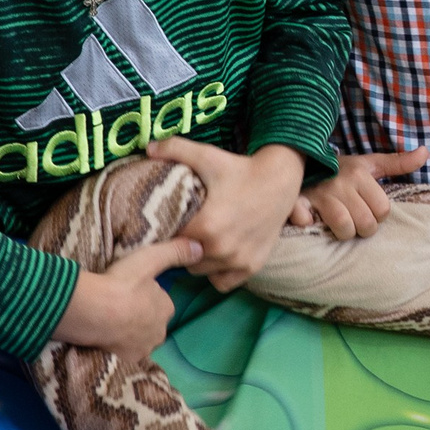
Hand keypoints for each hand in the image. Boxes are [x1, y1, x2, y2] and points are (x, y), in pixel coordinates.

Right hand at [53, 237, 195, 359]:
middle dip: (141, 317)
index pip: (162, 303)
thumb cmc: (123, 283)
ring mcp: (143, 348)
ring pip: (140, 339)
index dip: (147, 297)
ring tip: (110, 320)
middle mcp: (159, 332)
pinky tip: (106, 336)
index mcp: (166, 309)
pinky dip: (118, 346)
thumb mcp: (151, 259)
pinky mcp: (126, 359)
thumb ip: (176, 251)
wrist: (92, 311)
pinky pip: (126, 352)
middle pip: (152, 323)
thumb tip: (200, 247)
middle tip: (120, 305)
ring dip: (130, 332)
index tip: (131, 290)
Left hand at [148, 139, 303, 288]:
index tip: (168, 222)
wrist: (280, 179)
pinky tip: (217, 254)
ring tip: (200, 240)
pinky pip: (223, 281)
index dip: (165, 231)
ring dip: (197, 259)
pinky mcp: (252, 266)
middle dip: (180, 245)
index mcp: (206, 227)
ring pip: (201, 271)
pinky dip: (218, 272)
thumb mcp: (208, 156)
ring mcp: (238, 260)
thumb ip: (175, 149)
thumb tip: (149, 147)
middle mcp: (222, 249)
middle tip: (184, 228)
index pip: (170, 240)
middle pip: (183, 258)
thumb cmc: (240, 169)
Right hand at [291, 148, 429, 238]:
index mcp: (359, 174)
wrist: (301, 161)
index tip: (367, 208)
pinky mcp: (298, 201)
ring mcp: (319, 193)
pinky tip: (311, 221)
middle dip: (363, 228)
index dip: (377, 214)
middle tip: (355, 220)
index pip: (383, 210)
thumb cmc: (340, 170)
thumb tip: (425, 152)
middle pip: (366, 224)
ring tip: (340, 226)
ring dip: (343, 233)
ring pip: (344, 228)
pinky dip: (307, 223)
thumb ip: (397, 162)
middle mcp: (341, 183)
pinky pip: (305, 220)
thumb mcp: (369, 164)